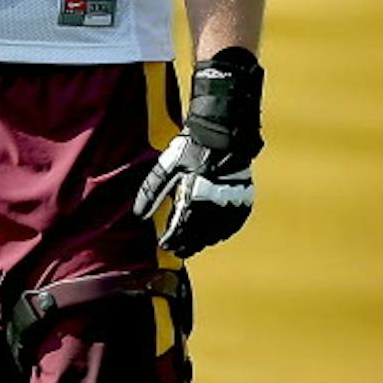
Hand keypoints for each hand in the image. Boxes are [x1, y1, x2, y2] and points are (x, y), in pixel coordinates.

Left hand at [135, 47, 264, 256]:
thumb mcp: (166, 168)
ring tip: (192, 246)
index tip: (164, 246)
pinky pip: (235, 223)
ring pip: (219, 232)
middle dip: (187, 245)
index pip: (182, 228)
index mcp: (195, 196)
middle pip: (200, 235)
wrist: (224, 132)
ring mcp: (233, 201)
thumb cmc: (190, 148)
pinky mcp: (244, 197)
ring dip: (205, 241)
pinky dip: (224, 232)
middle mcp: (216, 203)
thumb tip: (138, 215)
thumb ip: (151, 192)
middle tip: (176, 250)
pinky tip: (216, 235)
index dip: (172, 239)